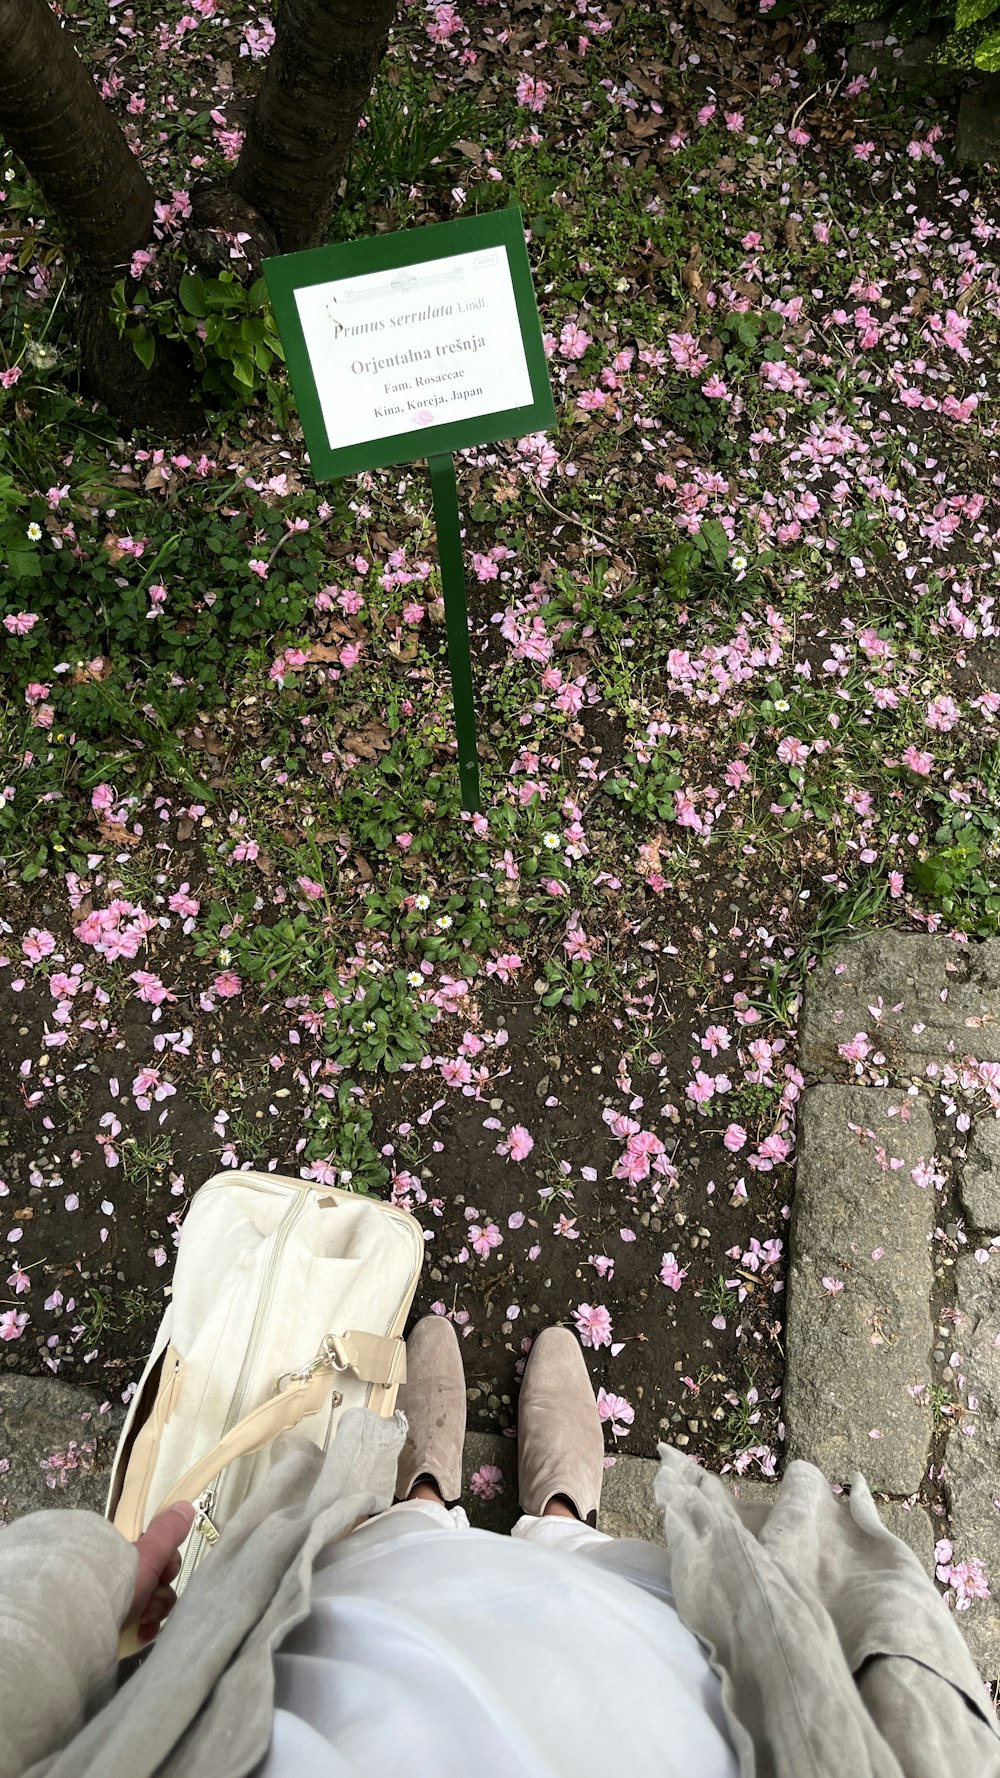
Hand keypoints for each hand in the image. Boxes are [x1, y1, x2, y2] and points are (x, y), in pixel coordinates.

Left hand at [126, 1501, 195, 1646]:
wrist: (82, 1621)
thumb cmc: (116, 1583)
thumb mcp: (147, 1554)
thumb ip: (167, 1531)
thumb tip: (185, 1505)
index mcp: (124, 1553)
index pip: (159, 1554)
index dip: (168, 1564)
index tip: (165, 1573)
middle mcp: (120, 1575)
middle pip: (158, 1581)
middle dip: (160, 1593)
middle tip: (149, 1600)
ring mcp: (116, 1601)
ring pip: (151, 1604)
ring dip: (153, 1612)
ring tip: (141, 1620)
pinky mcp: (112, 1626)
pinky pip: (139, 1626)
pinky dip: (143, 1630)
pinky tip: (140, 1635)